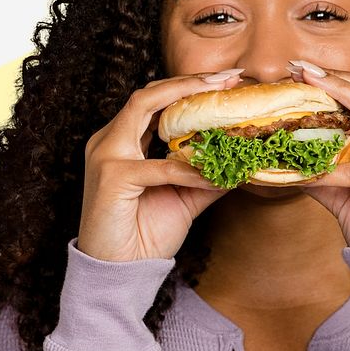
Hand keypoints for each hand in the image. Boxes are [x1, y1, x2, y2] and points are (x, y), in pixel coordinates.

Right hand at [77, 72, 242, 261]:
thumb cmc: (143, 236)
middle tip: (229, 77)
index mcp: (123, 142)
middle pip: (148, 93)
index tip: (226, 80)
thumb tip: (243, 163)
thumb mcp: (185, 198)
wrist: (118, 273)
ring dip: (185, 101)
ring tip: (221, 99)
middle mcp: (109, 141)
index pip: (155, 100)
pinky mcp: (112, 178)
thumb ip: (208, 176)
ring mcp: (106, 156)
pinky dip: (188, 170)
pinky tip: (213, 174)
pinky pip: (158, 166)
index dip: (189, 86)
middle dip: (190, 81)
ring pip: (145, 109)